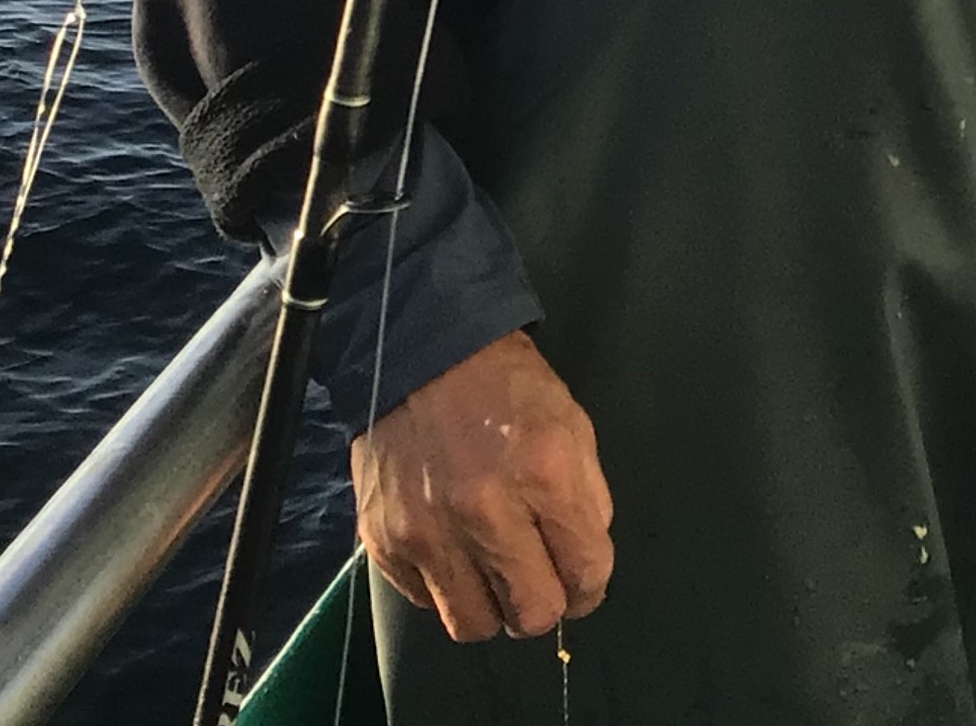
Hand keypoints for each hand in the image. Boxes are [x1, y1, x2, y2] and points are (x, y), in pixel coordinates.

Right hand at [351, 330, 613, 641]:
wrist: (423, 349)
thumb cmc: (507, 386)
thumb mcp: (572, 423)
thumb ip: (587, 498)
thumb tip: (583, 564)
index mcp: (544, 474)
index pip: (586, 575)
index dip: (590, 584)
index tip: (580, 576)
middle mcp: (484, 510)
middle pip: (531, 614)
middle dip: (544, 600)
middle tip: (536, 574)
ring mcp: (428, 531)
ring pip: (474, 625)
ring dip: (491, 605)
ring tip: (491, 569)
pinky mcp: (384, 541)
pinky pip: (425, 603)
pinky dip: (444, 587)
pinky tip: (451, 547)